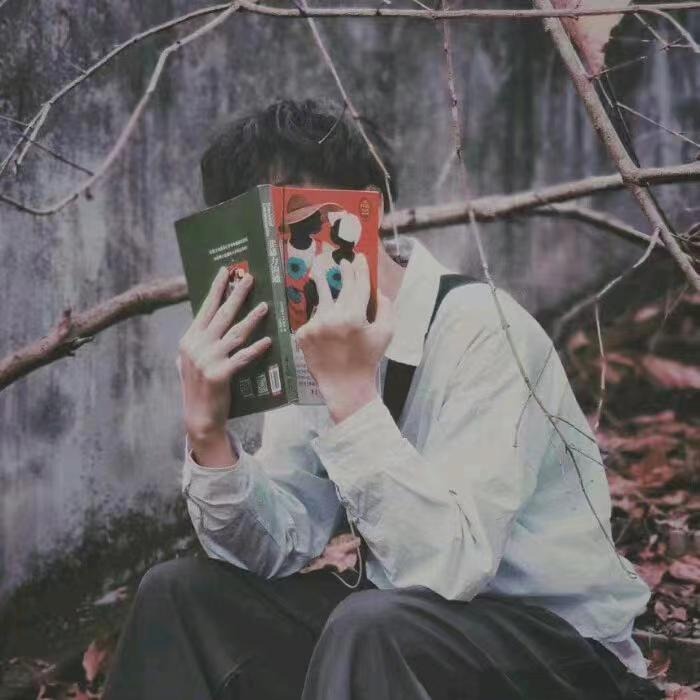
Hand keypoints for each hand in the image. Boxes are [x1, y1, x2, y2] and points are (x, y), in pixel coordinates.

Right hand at [176, 267, 271, 447]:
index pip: (205, 308)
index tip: (225, 271)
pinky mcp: (220, 374)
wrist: (199, 417)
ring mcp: (208, 359)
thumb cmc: (199, 387)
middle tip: (249, 278)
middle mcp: (196, 346)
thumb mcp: (190, 361)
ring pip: (235, 333)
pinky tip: (267, 341)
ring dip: (252, 318)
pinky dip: (255, 349)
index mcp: (189, 339)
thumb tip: (211, 321)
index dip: (216, 289)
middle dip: (236, 294)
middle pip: (221, 315)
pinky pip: (242, 357)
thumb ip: (199, 342)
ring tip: (265, 306)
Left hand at [296, 255, 393, 422]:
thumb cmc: (368, 360)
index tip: (359, 257)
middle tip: (341, 260)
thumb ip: (386, 309)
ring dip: (323, 286)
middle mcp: (333, 317)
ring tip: (318, 270)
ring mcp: (315, 325)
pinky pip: (312, 318)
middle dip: (342, 273)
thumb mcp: (386, 334)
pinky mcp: (303, 334)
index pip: (359, 285)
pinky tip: (321, 315)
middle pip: (340, 288)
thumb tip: (378, 290)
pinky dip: (319, 316)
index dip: (360, 270)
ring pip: (322, 301)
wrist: (345, 385)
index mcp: (355, 316)